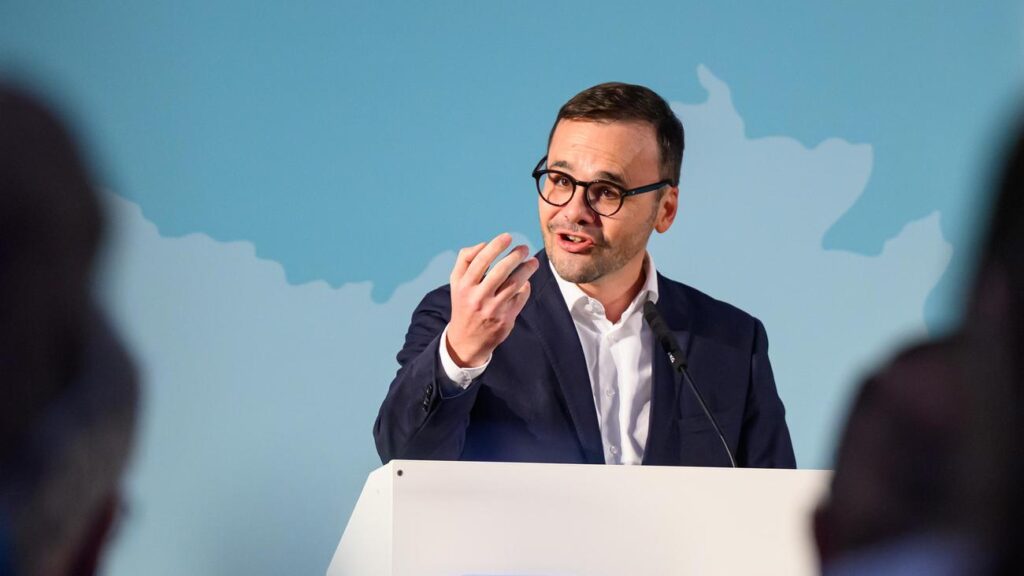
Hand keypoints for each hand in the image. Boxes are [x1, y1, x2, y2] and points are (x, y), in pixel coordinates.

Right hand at [446, 233, 538, 366]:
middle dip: (515, 256)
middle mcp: (477, 297)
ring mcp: (493, 309)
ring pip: (515, 283)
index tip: (508, 237)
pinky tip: (526, 282)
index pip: (481, 260)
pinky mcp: (506, 319)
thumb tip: (485, 244)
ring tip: (533, 262)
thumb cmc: (464, 302)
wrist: (466, 340)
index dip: (496, 246)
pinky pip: (521, 297)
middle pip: (501, 271)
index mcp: (464, 285)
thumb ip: (465, 259)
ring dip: (527, 269)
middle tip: (524, 248)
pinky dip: (526, 287)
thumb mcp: (457, 282)